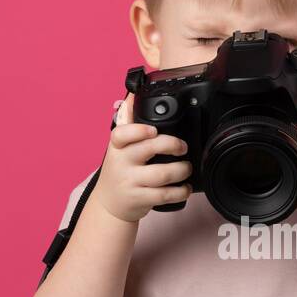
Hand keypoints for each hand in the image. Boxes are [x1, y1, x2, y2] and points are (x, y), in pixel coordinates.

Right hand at [89, 92, 192, 222]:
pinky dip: (180, 191)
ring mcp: (130, 182)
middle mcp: (121, 162)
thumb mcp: (119, 146)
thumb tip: (132, 93)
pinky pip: (165, 195)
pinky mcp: (139, 199)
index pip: (122, 133)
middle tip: (182, 147)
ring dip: (182, 170)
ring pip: (162, 174)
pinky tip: (184, 187)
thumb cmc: (119, 170)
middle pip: (150, 149)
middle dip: (173, 145)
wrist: (109, 203)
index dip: (138, 130)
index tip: (153, 130)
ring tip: (187, 168)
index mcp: (117, 146)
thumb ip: (127, 121)